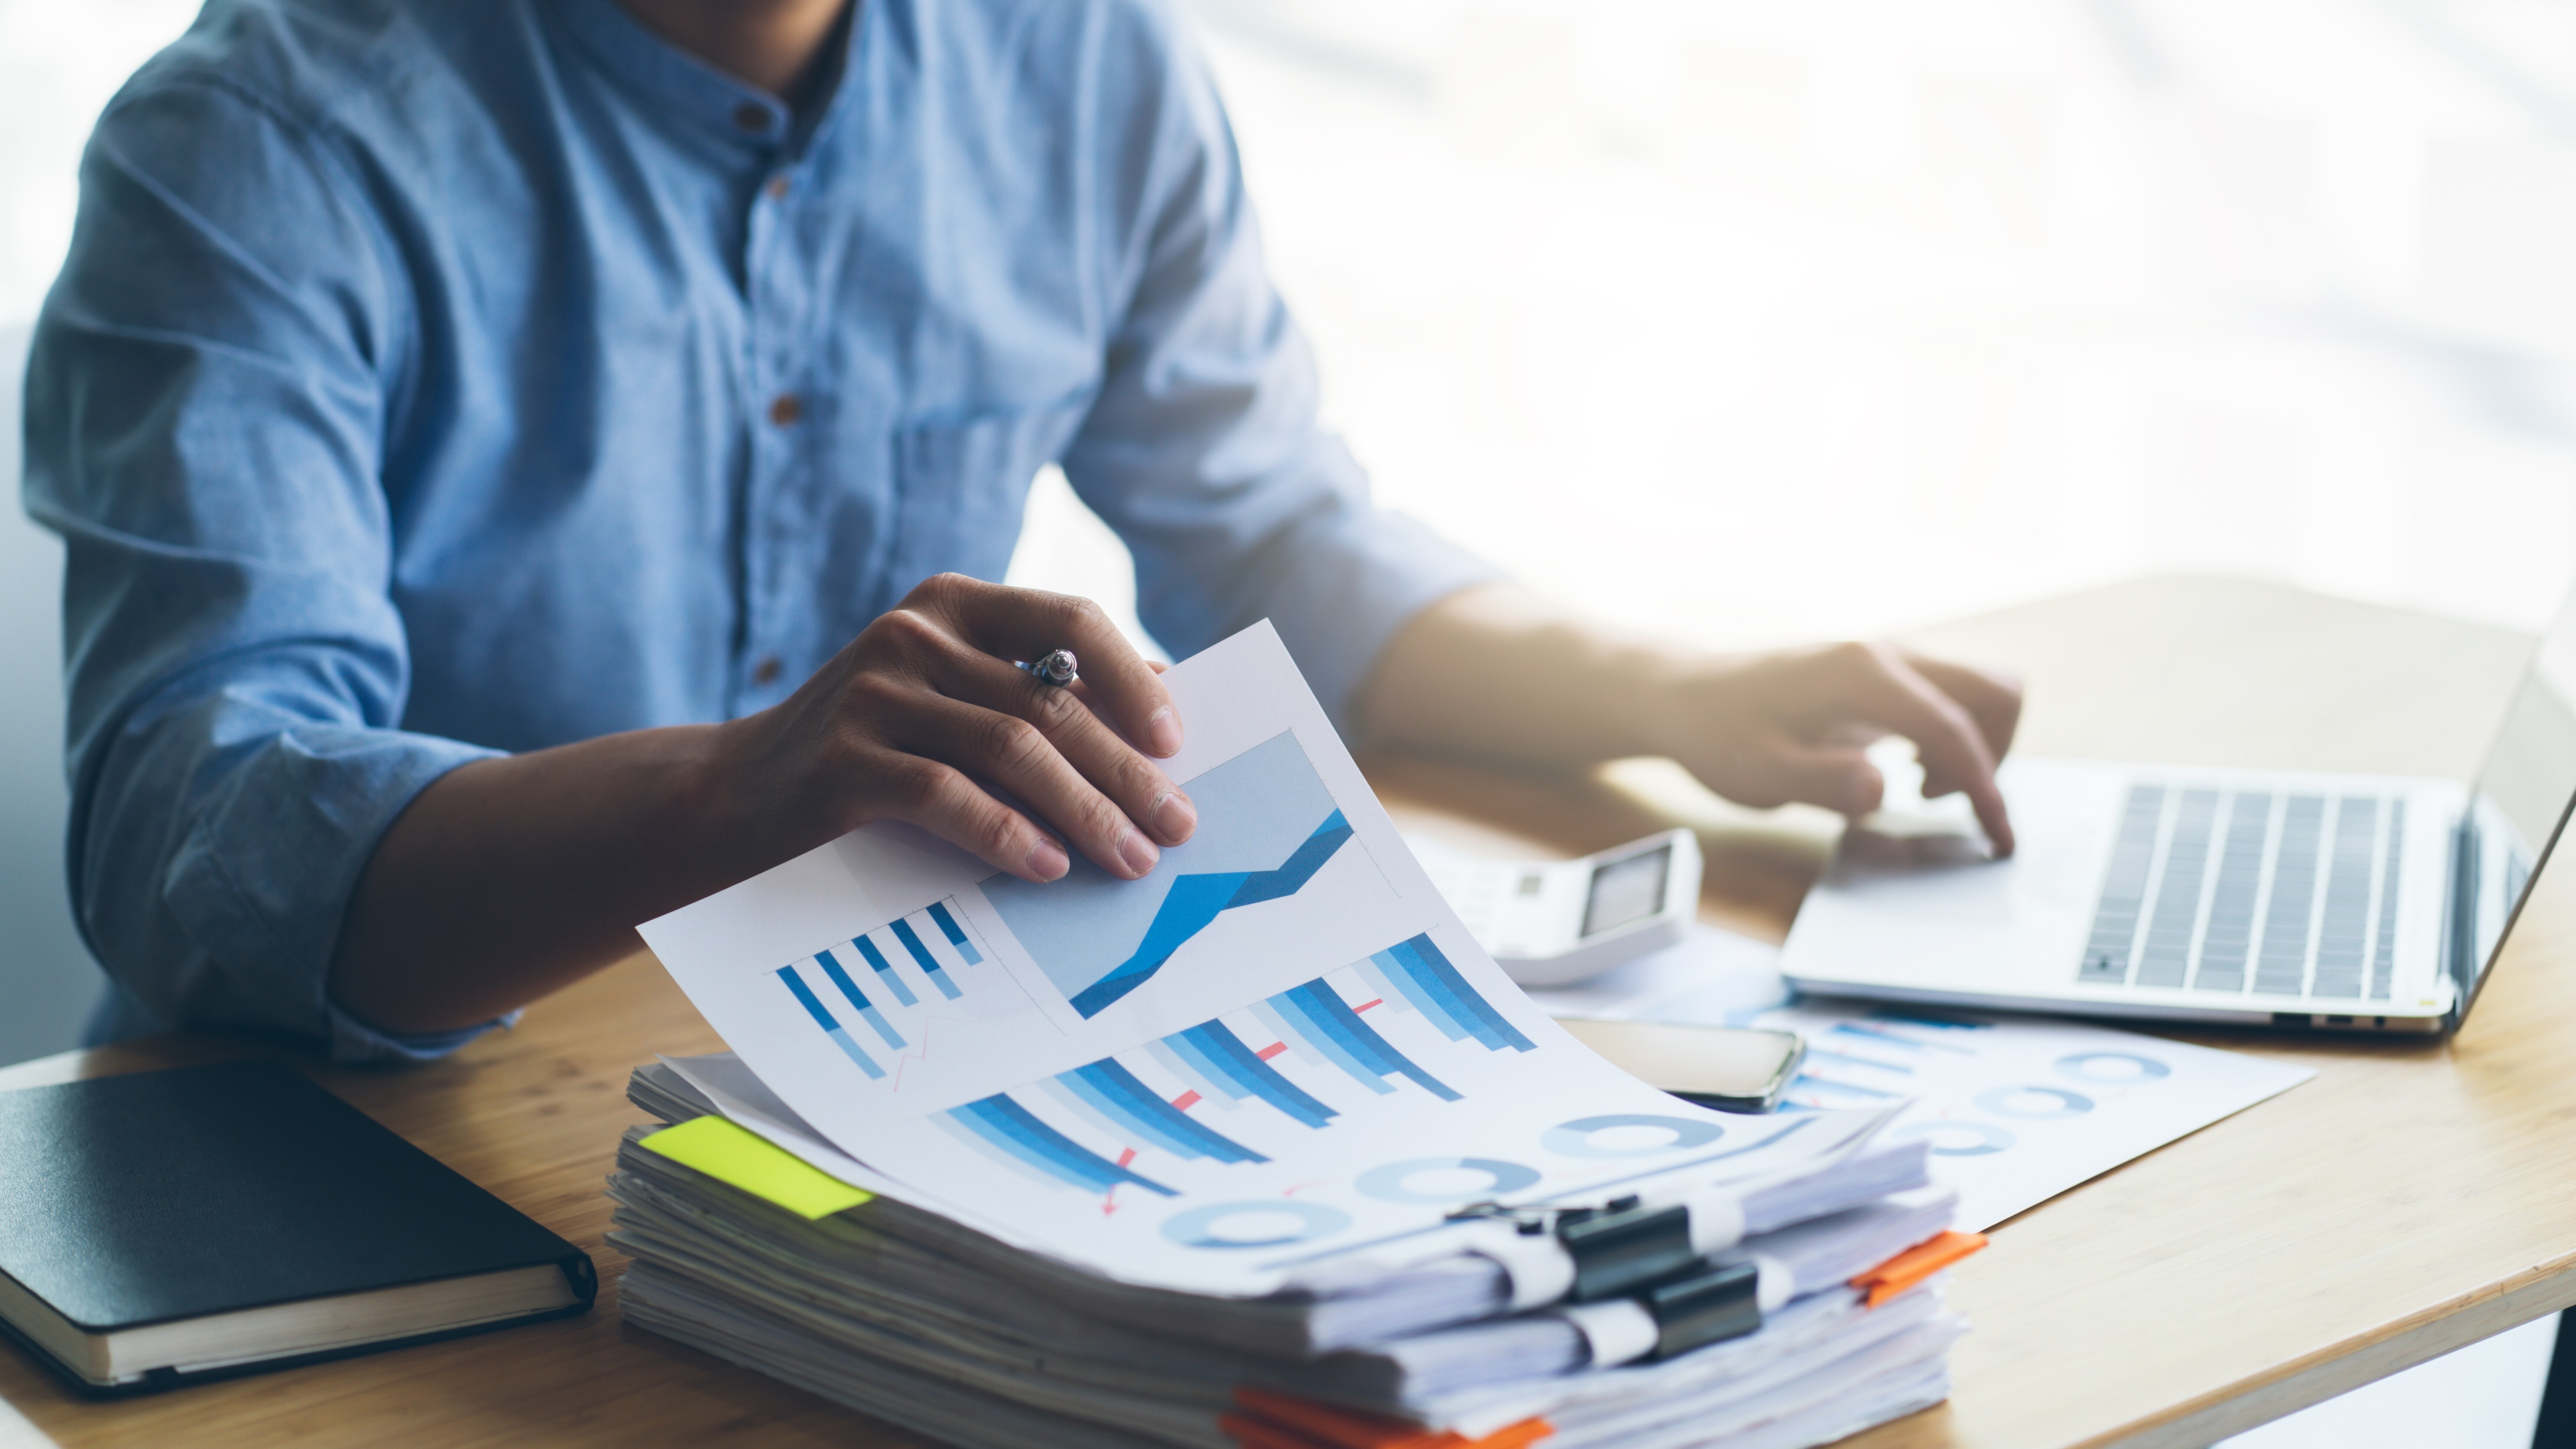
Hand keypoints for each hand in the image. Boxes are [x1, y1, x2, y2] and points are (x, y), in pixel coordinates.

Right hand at [710, 574, 1196, 882]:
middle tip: (1176, 826)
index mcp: (954, 604)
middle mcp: (914, 633)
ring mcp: (873, 691)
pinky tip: (1048, 868)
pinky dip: (1007, 834)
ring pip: (1012, 747)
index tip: (1175, 742)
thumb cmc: (873, 753)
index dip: (1133, 678)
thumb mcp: (951, 700)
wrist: (735, 795)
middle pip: (1051, 700)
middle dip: (1125, 771)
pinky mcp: (841, 758)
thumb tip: (1164, 706)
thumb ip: (1034, 693)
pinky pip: (946, 795)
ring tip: (1131, 858)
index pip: (1069, 619)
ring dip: (1086, 810)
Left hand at [1652, 641, 2022, 854]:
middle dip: (1994, 755)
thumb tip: (1880, 791)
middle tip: (1954, 808)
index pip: (1954, 729)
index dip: (1985, 787)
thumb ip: (1825, 783)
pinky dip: (1948, 736)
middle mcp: (1885, 655)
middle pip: (1992, 690)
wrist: (1687, 698)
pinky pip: (1946, 696)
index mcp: (1863, 675)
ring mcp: (1886, 658)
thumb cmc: (1721, 737)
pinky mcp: (1881, 673)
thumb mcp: (1763, 775)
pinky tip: (1903, 770)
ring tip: (1920, 791)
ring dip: (1971, 745)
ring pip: (1975, 690)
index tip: (1996, 837)